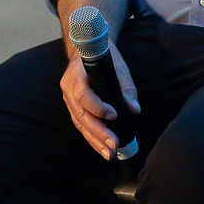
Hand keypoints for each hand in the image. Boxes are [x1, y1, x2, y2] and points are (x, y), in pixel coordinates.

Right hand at [60, 43, 139, 159]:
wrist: (87, 49)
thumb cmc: (104, 57)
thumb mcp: (118, 67)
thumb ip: (126, 88)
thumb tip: (134, 110)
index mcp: (76, 76)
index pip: (84, 95)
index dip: (97, 107)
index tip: (114, 115)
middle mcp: (68, 89)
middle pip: (81, 115)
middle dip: (98, 132)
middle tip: (114, 145)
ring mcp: (68, 100)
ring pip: (80, 124)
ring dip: (95, 140)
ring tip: (110, 154)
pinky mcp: (73, 107)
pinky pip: (81, 125)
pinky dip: (92, 137)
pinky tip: (103, 149)